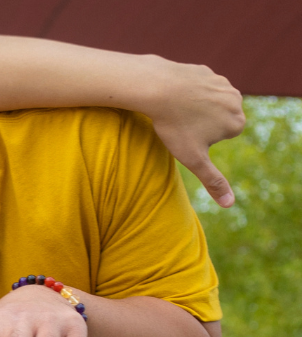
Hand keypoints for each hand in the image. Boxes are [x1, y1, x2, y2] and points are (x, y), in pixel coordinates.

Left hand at [140, 61, 244, 206]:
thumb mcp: (193, 159)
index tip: (188, 134)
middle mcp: (236, 101)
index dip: (199, 139)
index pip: (219, 136)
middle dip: (198, 123)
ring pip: (205, 104)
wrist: (158, 88)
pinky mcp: (205, 71)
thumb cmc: (174, 126)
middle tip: (180, 122)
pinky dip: (184, 93)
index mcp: (237, 122)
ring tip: (175, 109)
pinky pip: (194, 88)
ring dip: (191, 108)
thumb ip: (213, 180)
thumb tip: (230, 204)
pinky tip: (173, 95)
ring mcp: (222, 83)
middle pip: (214, 120)